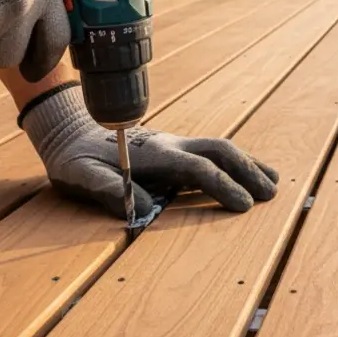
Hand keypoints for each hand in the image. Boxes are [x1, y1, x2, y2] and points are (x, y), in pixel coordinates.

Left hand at [20, 84, 278, 218]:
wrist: (66, 129)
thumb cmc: (72, 157)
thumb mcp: (77, 174)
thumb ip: (106, 188)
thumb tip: (143, 207)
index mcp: (152, 153)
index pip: (197, 168)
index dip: (221, 186)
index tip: (243, 205)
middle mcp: (169, 145)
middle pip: (219, 151)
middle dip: (247, 171)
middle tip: (270, 195)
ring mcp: (173, 144)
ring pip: (219, 148)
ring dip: (247, 164)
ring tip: (272, 182)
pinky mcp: (172, 149)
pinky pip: (210, 153)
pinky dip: (234, 161)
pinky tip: (246, 171)